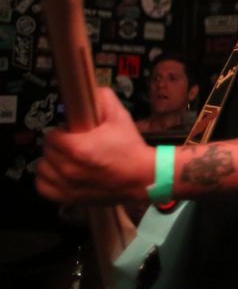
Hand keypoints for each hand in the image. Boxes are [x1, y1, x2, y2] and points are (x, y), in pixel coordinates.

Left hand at [37, 87, 154, 203]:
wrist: (143, 176)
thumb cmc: (131, 149)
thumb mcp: (120, 116)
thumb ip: (102, 97)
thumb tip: (89, 90)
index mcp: (78, 148)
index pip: (51, 135)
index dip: (62, 131)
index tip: (72, 132)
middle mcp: (69, 169)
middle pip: (47, 151)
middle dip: (58, 145)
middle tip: (74, 143)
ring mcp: (68, 186)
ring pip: (43, 168)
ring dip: (52, 161)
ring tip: (67, 158)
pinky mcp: (69, 198)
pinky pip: (43, 187)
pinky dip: (49, 180)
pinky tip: (61, 173)